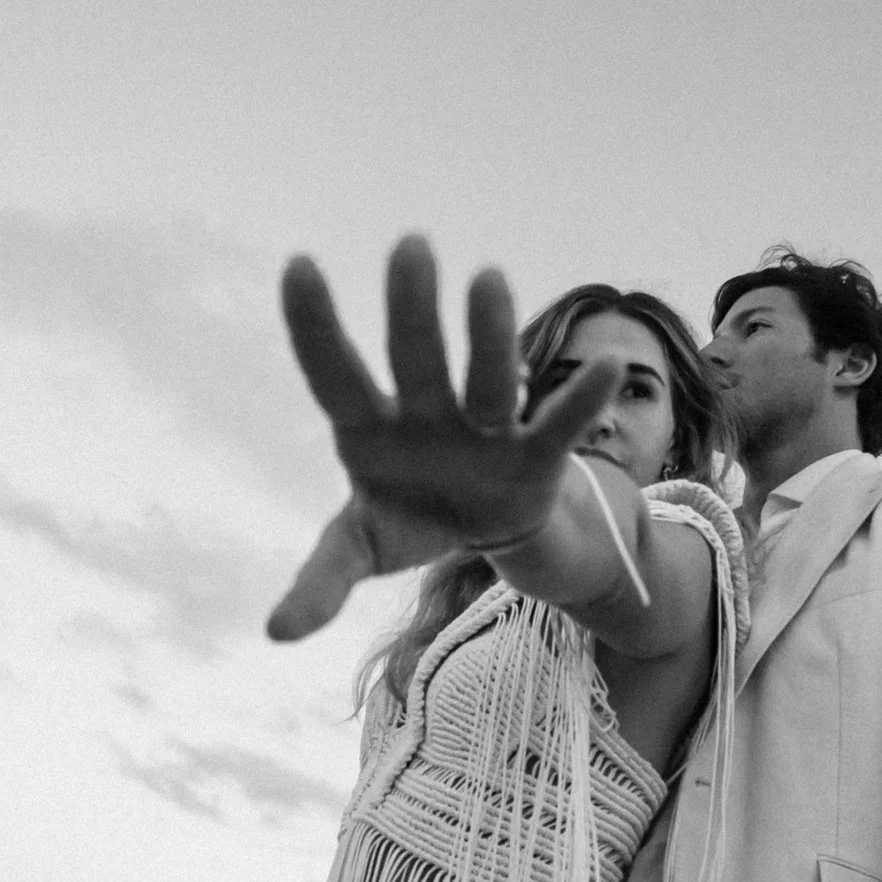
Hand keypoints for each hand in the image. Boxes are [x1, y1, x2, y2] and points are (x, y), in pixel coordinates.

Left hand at [266, 235, 619, 640]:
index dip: (315, 328)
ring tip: (488, 278)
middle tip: (411, 247)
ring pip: (486, 380)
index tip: (299, 265)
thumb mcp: (360, 547)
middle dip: (412, 312)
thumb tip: (275, 634)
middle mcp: (426, 414)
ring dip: (488, 336)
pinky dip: (580, 400)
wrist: (482, 529)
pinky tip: (606, 366)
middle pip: (416, 362)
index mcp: (370, 428)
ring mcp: (483, 429)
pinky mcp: (535, 455)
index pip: (334, 374)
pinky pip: (558, 424)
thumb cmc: (411, 514)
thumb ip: (320, 580)